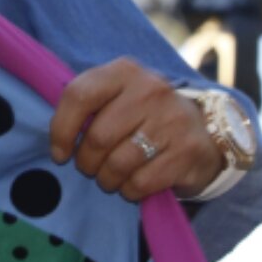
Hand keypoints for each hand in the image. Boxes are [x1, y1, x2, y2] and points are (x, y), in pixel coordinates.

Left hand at [47, 58, 220, 202]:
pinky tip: (133, 184)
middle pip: (98, 137)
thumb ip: (87, 106)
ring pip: (118, 163)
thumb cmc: (143, 116)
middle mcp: (151, 89)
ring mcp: (173, 120)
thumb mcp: (116, 97)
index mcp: (125, 71)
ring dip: (107, 179)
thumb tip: (59, 139)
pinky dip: (129, 190)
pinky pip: (141, 182)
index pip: (79, 95)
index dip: (61, 129)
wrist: (202, 131)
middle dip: (86, 162)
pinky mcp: (188, 151)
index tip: (60, 153)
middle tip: (90, 168)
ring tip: (110, 177)